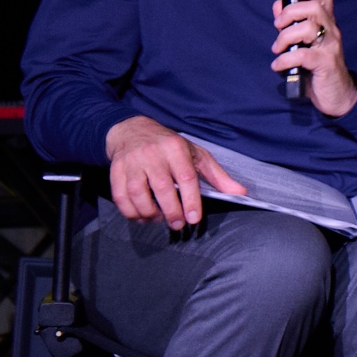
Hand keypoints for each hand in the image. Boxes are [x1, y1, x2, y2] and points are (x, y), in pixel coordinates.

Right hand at [104, 115, 246, 228]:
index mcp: (176, 149)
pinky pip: (120, 197)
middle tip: (178, 225)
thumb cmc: (169, 146)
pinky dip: (131, 212)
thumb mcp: (196, 155)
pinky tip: (142, 216)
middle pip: (162, 188)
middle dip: (172, 211)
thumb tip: (240, 193)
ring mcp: (132, 163)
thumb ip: (217, 176)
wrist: (132, 131)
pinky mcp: (115, 171)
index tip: (194, 218)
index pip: (186, 177)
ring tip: (161, 219)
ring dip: (150, 213)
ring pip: (138, 194)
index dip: (190, 200)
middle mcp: (153, 155)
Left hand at [272, 0, 356, 117]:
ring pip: (308, 28)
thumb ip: (292, 24)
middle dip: (290, 13)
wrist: (338, 95)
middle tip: (278, 26)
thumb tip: (277, 5)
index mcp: (328, 25)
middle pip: (314, 8)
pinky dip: (285, 59)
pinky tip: (278, 66)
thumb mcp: (306, 44)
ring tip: (277, 49)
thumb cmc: (319, 68)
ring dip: (285, 37)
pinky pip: (302, 55)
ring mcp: (330, 47)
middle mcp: (332, 32)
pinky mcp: (326, 64)